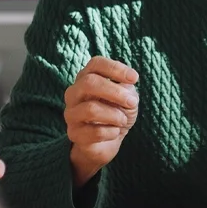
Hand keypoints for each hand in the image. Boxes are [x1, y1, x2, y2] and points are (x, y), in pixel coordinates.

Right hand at [64, 56, 138, 184]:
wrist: (107, 143)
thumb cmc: (116, 114)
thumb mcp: (127, 98)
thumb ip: (126, 89)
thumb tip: (126, 84)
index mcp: (86, 78)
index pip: (96, 64)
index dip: (115, 68)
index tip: (135, 78)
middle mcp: (74, 93)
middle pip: (89, 83)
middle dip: (115, 92)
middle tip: (132, 102)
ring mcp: (71, 113)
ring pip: (91, 109)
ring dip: (115, 115)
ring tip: (122, 120)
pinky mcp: (74, 134)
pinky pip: (95, 132)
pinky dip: (112, 132)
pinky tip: (114, 132)